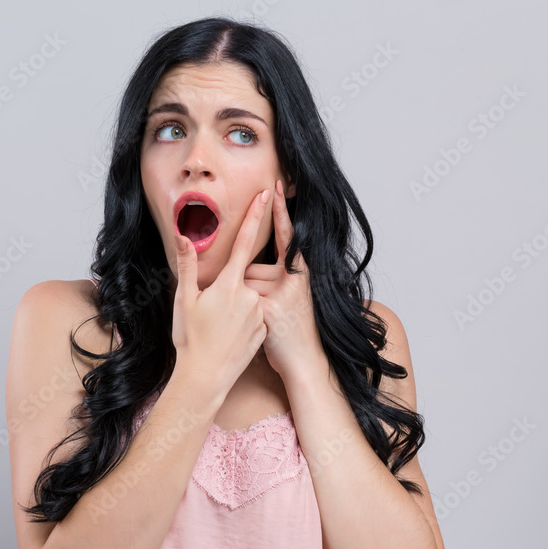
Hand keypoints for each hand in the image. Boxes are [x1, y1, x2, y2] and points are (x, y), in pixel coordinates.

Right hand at [171, 189, 269, 404]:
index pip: (244, 242)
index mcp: (229, 284)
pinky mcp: (263, 329)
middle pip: (240, 278)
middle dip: (225, 289)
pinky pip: (253, 316)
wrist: (205, 377)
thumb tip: (183, 236)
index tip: (268, 194)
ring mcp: (258, 313)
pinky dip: (241, 321)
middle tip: (208, 313)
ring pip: (246, 298)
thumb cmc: (190, 338)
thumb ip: (187, 264)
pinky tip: (227, 336)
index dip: (256, 216)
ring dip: (232, 307)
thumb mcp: (184, 299)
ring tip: (216, 328)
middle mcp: (249, 294)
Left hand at [242, 179, 323, 381]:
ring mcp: (283, 293)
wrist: (306, 362)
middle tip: (268, 311)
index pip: (287, 235)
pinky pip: (241, 297)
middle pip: (251, 267)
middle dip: (247, 287)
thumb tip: (252, 266)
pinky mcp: (268, 308)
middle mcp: (295, 278)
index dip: (280, 211)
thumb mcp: (294, 297)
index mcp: (301, 272)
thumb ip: (280, 277)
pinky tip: (261, 326)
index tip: (274, 186)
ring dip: (243, 300)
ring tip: (264, 320)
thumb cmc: (294, 330)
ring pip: (243, 282)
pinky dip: (241, 311)